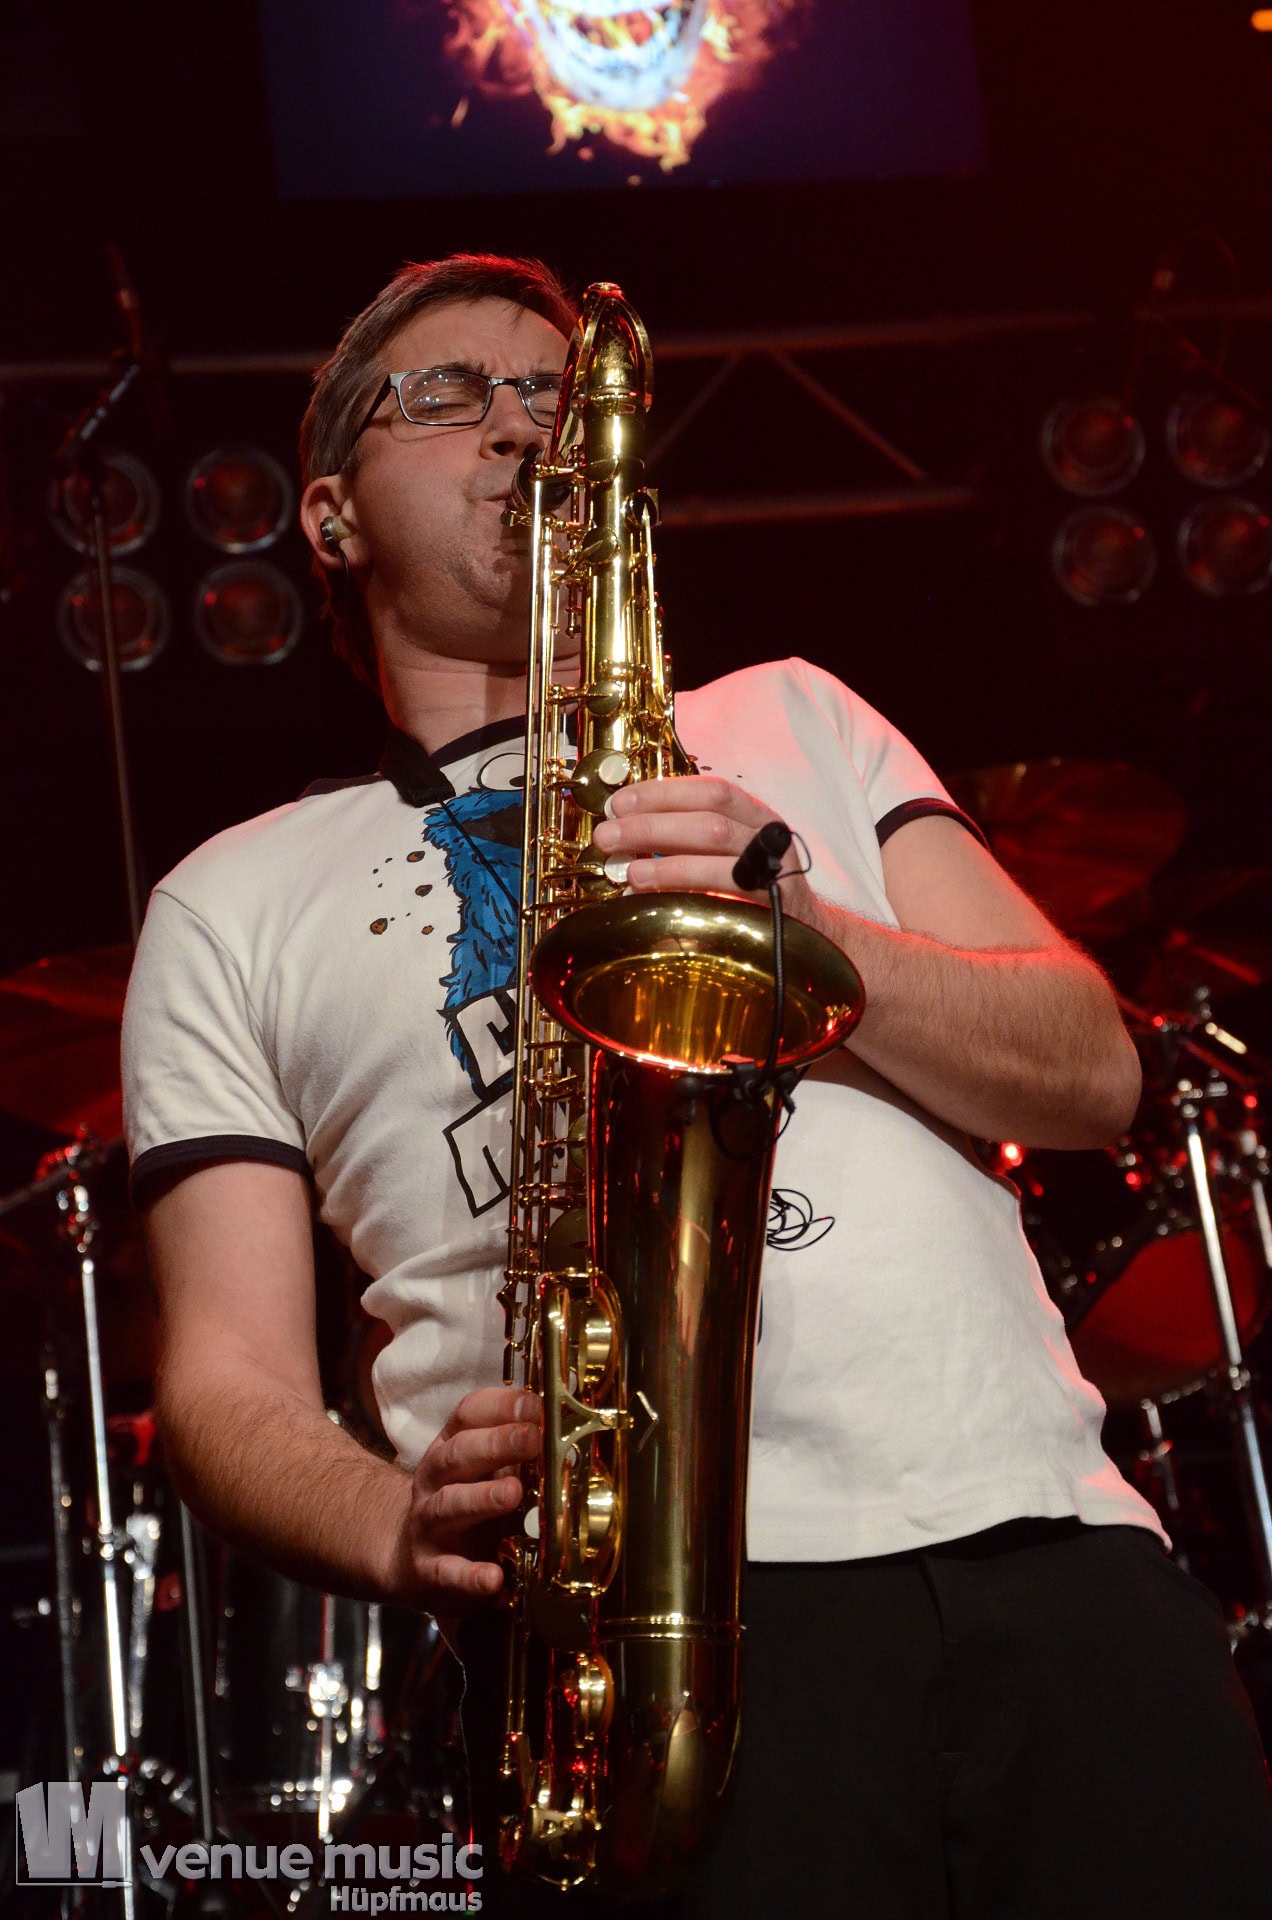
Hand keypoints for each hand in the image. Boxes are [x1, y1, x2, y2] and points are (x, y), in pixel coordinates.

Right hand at [395, 1387, 541, 1609]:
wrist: (409, 1557)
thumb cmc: (464, 1502)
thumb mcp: (486, 1470)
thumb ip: (519, 1449)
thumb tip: (569, 1425)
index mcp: (451, 1448)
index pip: (467, 1415)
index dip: (499, 1406)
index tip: (533, 1404)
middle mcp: (435, 1481)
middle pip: (458, 1454)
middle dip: (495, 1444)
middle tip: (531, 1438)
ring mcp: (428, 1524)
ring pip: (448, 1505)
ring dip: (482, 1498)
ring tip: (513, 1494)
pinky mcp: (427, 1570)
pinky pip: (446, 1572)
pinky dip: (469, 1576)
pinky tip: (493, 1578)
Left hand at [591, 775, 810, 906]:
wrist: (806, 933)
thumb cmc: (753, 889)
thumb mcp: (725, 854)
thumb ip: (687, 838)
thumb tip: (625, 831)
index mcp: (753, 814)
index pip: (709, 789)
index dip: (662, 792)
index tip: (619, 803)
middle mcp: (767, 835)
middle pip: (709, 817)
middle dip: (652, 824)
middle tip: (609, 836)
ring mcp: (773, 867)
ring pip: (718, 848)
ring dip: (667, 859)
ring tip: (628, 870)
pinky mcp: (772, 902)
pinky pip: (727, 891)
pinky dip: (687, 890)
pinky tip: (656, 896)